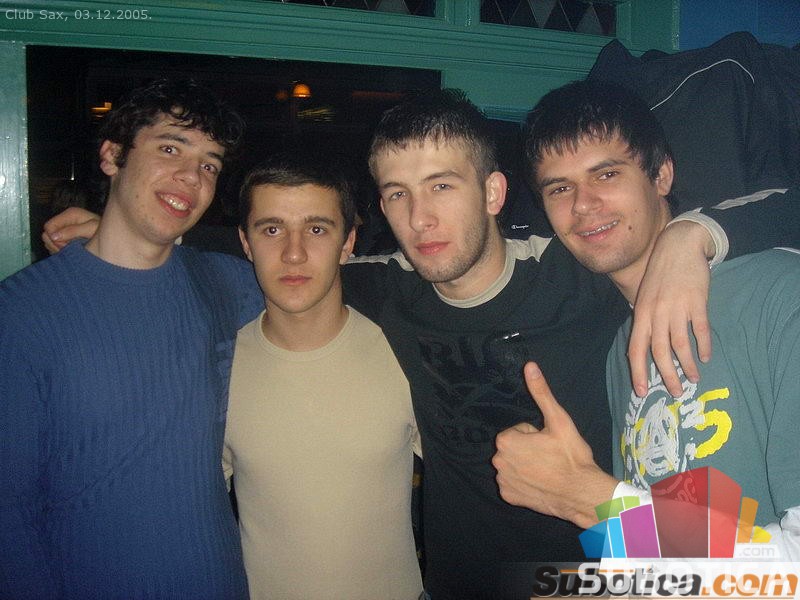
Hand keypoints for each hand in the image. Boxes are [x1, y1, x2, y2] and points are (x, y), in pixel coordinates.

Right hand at [42, 207, 100, 253]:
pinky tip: (72, 251)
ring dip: (59, 248)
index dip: (54, 238)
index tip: (66, 245)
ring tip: (74, 249)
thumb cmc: (104, 231)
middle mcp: (65, 220)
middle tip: (71, 248)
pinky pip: (54, 246)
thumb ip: (73, 231)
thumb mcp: (91, 229)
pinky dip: (61, 250)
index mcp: (71, 214)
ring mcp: (65, 229)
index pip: (49, 226)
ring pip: (49, 242)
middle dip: (56, 244)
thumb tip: (54, 236)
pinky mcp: (66, 237)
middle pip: (46, 235)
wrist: (113, 237)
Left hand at [493, 362, 616, 527]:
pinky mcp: (508, 497)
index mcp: (506, 440)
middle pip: (514, 447)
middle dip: (528, 449)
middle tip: (550, 456)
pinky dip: (524, 484)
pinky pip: (513, 484)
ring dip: (526, 465)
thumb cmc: (571, 456)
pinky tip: (540, 484)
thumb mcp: (558, 420)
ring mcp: (502, 481)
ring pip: (513, 464)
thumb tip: (529, 366)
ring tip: (547, 470)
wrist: (581, 493)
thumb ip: (541, 392)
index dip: (535, 435)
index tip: (549, 443)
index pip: (518, 430)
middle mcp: (497, 461)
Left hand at [628, 220, 712, 396]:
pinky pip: (700, 330)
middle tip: (675, 392)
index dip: (638, 372)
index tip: (642, 391)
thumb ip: (645, 321)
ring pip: (680, 345)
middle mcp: (656, 313)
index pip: (636, 349)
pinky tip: (706, 357)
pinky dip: (703, 346)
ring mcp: (676, 308)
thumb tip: (644, 347)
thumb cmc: (660, 275)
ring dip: (687, 365)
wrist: (677, 247)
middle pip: (659, 352)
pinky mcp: (696, 302)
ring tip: (694, 379)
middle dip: (667, 376)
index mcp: (641, 314)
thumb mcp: (645, 297)